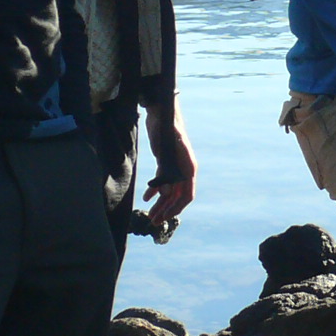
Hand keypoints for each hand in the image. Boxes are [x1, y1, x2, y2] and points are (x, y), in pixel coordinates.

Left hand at [141, 99, 197, 228]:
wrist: (162, 112)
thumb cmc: (168, 128)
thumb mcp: (166, 149)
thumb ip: (167, 170)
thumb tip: (163, 194)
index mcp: (188, 167)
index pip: (187, 194)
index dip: (177, 208)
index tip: (166, 217)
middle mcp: (183, 169)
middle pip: (176, 196)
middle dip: (166, 210)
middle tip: (153, 222)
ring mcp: (175, 166)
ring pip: (169, 191)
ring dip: (160, 204)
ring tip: (150, 215)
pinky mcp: (165, 162)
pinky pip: (162, 181)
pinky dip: (155, 191)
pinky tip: (146, 197)